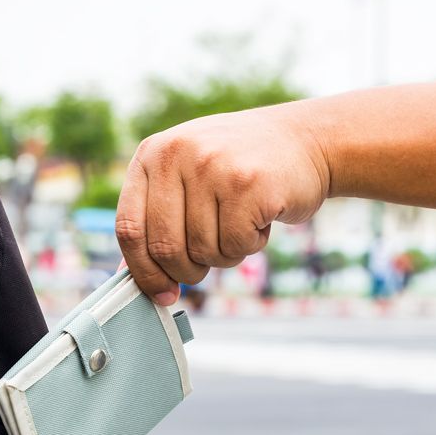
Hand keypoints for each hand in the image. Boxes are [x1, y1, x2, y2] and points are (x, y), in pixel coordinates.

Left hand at [115, 103, 330, 303]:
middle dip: (187, 271)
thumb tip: (131, 279)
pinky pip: (235, 245)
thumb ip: (156, 221)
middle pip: (164, 247)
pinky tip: (260, 218)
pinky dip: (250, 245)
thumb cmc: (240, 170)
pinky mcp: (248, 183)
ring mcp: (212, 166)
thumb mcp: (188, 179)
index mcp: (152, 155)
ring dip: (224, 255)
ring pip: (202, 251)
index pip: (129, 227)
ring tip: (240, 225)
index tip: (161, 294)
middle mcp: (176, 154)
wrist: (306, 141)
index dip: (143, 271)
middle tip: (207, 264)